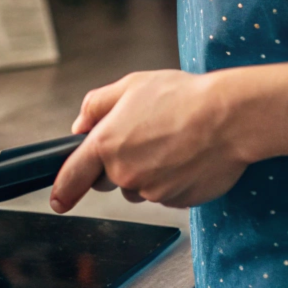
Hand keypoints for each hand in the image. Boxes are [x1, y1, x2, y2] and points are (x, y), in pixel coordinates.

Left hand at [48, 70, 250, 212]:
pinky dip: (172, 180)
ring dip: (149, 172)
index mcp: (106, 144)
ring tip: (173, 143)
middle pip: (109, 180)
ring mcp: (152, 191)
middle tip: (146, 139)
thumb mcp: (131, 86)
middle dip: (118, 165)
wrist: (229, 118)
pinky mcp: (177, 201)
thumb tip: (79, 126)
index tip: (58, 201)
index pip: (73, 176)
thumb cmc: (183, 98)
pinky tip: (188, 156)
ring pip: (140, 188)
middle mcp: (125, 173)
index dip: (63, 190)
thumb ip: (96, 106)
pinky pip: (166, 194)